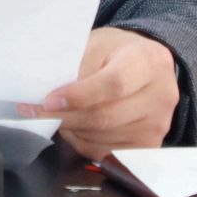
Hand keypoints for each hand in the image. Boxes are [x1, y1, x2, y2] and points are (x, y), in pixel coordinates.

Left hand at [18, 26, 177, 160]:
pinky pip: (107, 153)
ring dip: (72, 130)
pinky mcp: (150, 146)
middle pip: (106, 117)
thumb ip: (77, 65)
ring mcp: (158, 125)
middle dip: (66, 117)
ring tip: (58, 115)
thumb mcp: (97, 44)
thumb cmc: (115, 52)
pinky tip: (76, 128)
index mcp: (148, 61)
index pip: (113, 84)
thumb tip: (48, 94)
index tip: (48, 101)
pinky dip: (83, 143)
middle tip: (35, 112)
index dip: (78, 96)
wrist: (145, 65)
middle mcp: (161, 95)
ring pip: (103, 138)